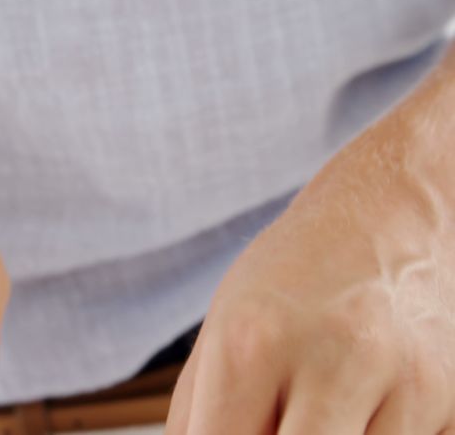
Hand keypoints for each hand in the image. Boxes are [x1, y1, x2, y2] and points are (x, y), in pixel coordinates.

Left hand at [166, 142, 454, 433]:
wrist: (391, 213)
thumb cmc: (292, 276)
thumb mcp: (222, 329)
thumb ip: (197, 411)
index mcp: (253, 342)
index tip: (225, 434)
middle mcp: (334, 359)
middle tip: (270, 421)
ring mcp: (405, 383)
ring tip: (312, 408)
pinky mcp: (452, 399)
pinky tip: (361, 407)